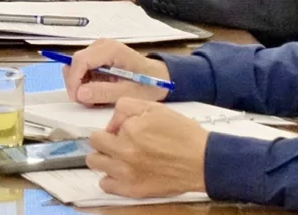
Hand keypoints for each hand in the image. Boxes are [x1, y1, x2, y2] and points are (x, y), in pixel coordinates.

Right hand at [63, 40, 170, 105]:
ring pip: (76, 67)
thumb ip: (104, 92)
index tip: (77, 98)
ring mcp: (98, 50)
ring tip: (95, 99)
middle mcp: (101, 46)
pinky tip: (98, 93)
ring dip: (81, 86)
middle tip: (87, 102)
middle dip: (76, 85)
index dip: (74, 80)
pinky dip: (86, 84)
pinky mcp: (97, 57)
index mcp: (110, 50)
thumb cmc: (149, 83)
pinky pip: (82, 70)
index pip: (80, 60)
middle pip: (75, 63)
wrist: (160, 78)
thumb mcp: (129, 92)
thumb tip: (80, 94)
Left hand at [87, 100, 208, 197]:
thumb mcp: (154, 108)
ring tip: (119, 157)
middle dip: (104, 142)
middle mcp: (124, 152)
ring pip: (95, 164)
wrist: (203, 161)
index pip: (102, 127)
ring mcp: (127, 173)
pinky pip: (106, 185)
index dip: (112, 128)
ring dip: (104, 159)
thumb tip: (112, 123)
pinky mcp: (133, 190)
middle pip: (94, 146)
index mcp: (129, 130)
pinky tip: (123, 172)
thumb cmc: (183, 134)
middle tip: (117, 143)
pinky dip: (111, 179)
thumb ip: (126, 108)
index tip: (122, 131)